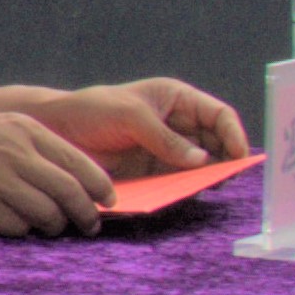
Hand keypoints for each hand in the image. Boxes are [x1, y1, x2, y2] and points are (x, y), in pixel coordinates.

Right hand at [0, 113, 113, 234]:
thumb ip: (37, 150)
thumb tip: (80, 183)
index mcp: (24, 130)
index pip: (80, 163)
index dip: (100, 187)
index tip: (106, 201)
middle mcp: (14, 153)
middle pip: (70, 193)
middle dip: (85, 215)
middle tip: (87, 225)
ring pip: (49, 215)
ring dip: (53, 226)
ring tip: (47, 225)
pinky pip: (19, 228)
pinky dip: (21, 230)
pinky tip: (10, 221)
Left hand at [23, 78, 251, 175]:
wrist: (55, 131)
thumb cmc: (91, 111)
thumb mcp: (130, 116)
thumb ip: (165, 138)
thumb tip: (202, 161)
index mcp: (177, 100)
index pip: (218, 115)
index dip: (233, 134)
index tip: (238, 155)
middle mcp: (178, 124)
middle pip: (216, 144)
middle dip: (224, 161)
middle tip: (224, 179)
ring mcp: (167, 149)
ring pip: (200, 166)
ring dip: (207, 178)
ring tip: (206, 189)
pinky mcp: (153, 171)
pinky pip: (178, 181)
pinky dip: (185, 189)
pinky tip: (184, 195)